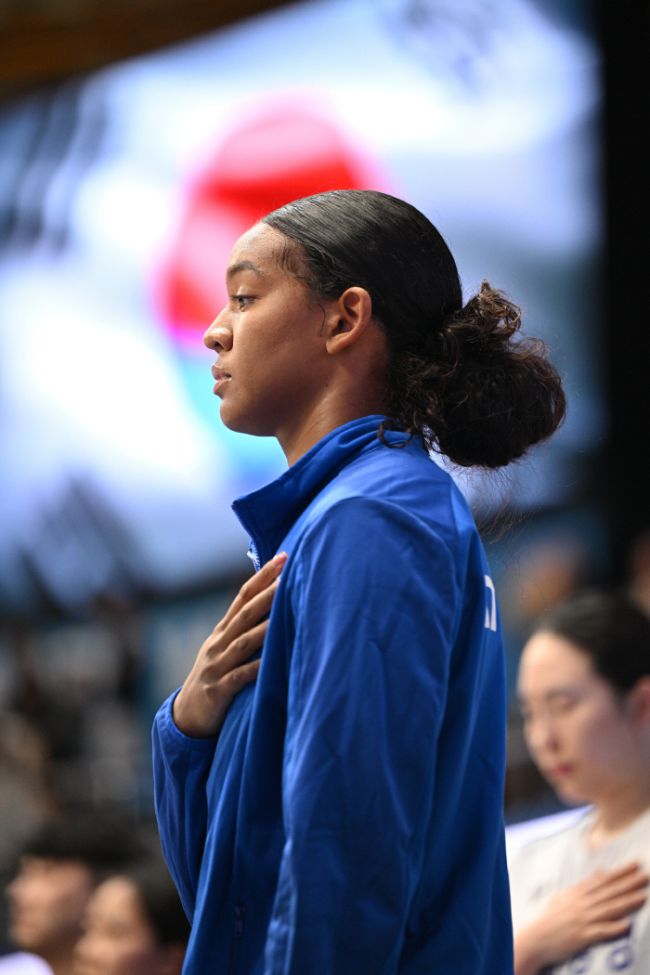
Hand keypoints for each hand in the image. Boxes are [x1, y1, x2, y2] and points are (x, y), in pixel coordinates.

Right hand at [172, 552, 286, 737]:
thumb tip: (273, 602)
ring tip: (284, 613)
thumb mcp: (226, 649)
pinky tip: (270, 663)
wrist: (186, 715)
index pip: (242, 596)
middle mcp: (219, 644)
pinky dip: (255, 669)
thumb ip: (245, 628)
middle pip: (245, 614)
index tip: (282, 556)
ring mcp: (217, 666)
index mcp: (223, 631)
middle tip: (287, 575)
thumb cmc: (215, 677)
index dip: (262, 576)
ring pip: (243, 643)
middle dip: (266, 593)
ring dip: (264, 628)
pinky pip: (239, 678)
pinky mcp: (218, 691)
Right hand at [515, 862, 648, 974]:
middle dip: (629, 883)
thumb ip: (583, 886)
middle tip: (645, 876)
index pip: (603, 880)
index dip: (620, 872)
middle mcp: (582, 904)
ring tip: (643, 896)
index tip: (635, 865)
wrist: (536, 938)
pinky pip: (601, 932)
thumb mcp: (564, 896)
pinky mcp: (582, 936)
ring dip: (628, 902)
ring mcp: (582, 919)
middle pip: (609, 892)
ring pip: (609, 909)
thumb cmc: (550, 918)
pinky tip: (627, 925)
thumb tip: (599, 873)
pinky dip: (614, 928)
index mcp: (578, 894)